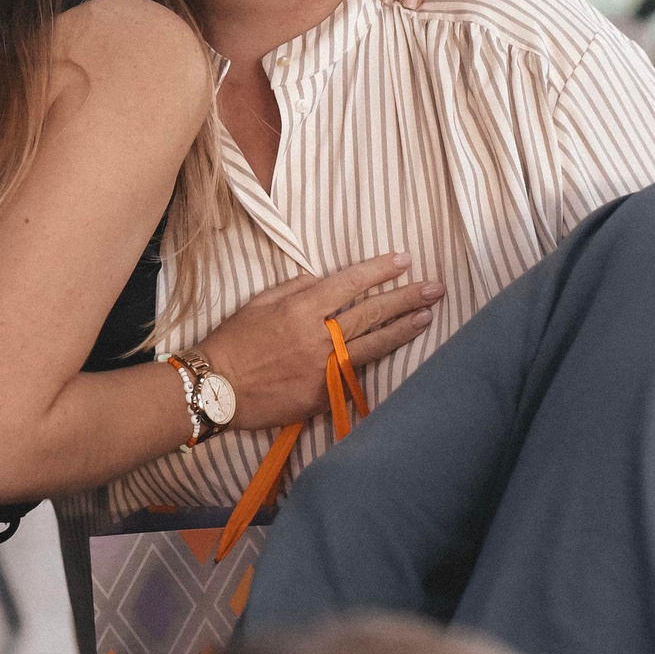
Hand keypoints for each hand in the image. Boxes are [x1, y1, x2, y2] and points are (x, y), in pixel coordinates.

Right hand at [193, 253, 445, 430]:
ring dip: (404, 328)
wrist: (217, 388)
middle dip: (407, 297)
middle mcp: (320, 336)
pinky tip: (397, 352)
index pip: (351, 283)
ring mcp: (325, 367)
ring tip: (428, 316)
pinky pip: (357, 374)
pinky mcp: (324, 393)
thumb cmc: (234, 341)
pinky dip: (377, 361)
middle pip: (372, 312)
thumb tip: (322, 281)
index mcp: (302, 308)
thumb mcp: (259, 302)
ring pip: (375, 344)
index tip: (404, 260)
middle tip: (436, 288)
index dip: (380, 270)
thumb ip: (294, 288)